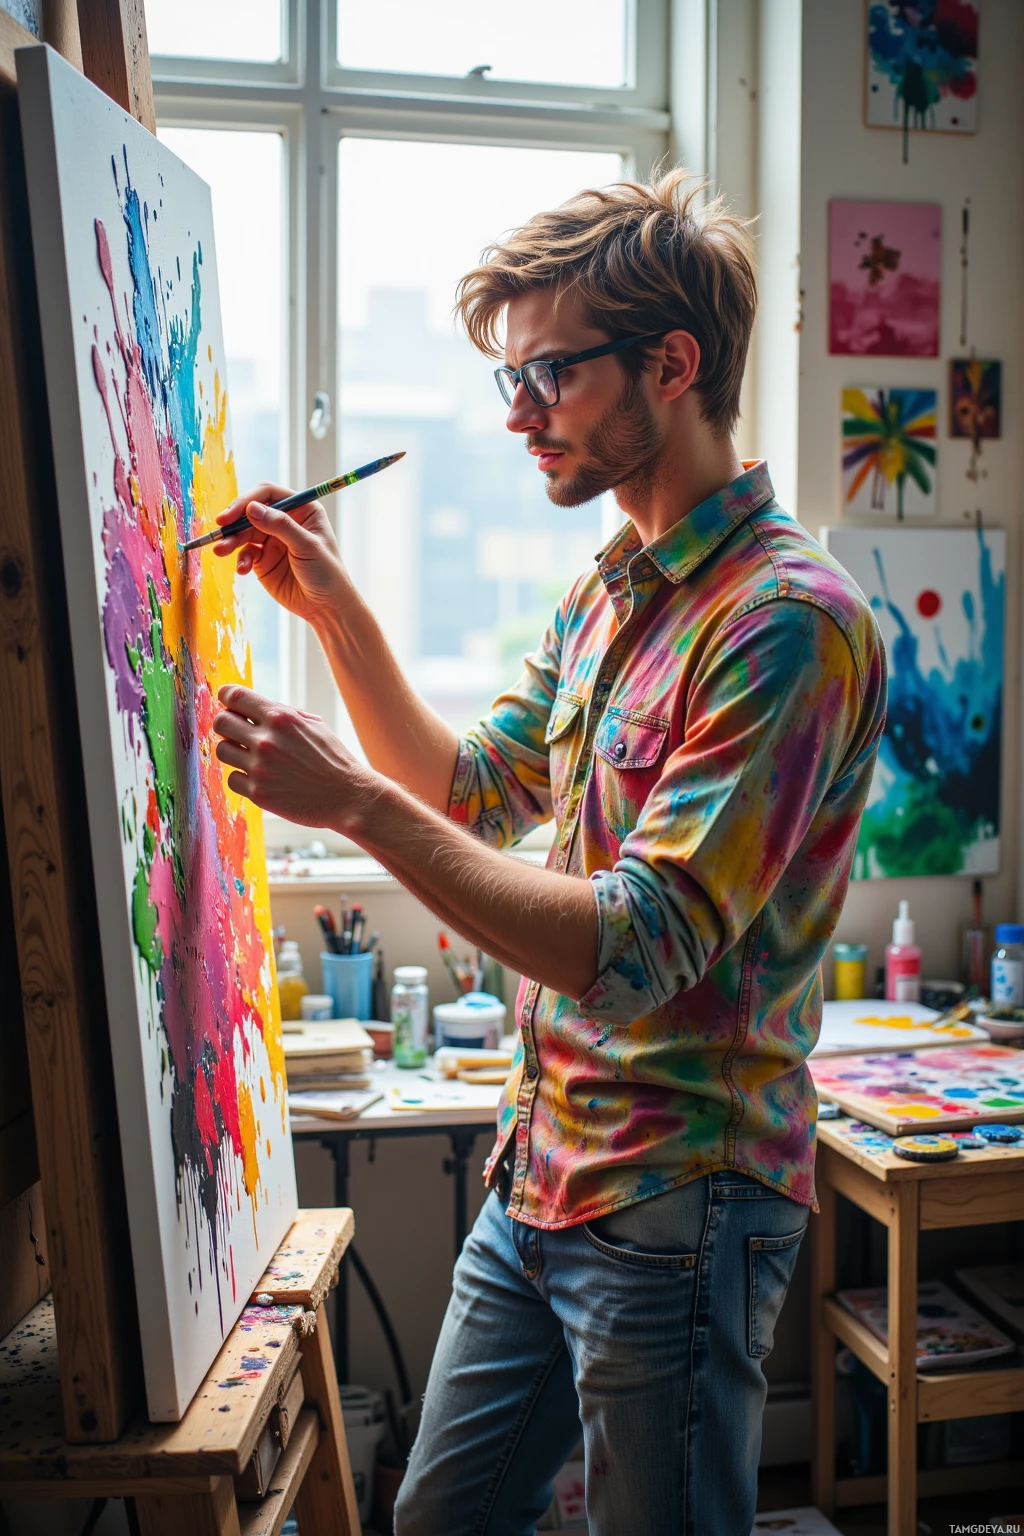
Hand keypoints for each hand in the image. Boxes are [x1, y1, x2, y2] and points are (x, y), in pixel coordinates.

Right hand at [213, 482, 350, 625]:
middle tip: (220, 530)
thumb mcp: (307, 546)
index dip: (248, 500)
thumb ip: (280, 526)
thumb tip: (252, 509)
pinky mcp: (263, 560)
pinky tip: (243, 570)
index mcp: (302, 509)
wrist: (327, 607)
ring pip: (244, 533)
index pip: (269, 494)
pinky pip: (245, 554)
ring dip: (231, 541)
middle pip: (252, 513)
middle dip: (234, 521)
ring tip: (220, 550)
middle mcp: (285, 521)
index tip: (233, 514)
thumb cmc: (327, 573)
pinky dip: (240, 560)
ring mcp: (273, 540)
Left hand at [213, 684, 379, 831]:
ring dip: (233, 751)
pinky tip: (260, 778)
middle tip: (237, 732)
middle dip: (226, 724)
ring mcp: (260, 768)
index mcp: (281, 718)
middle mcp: (267, 740)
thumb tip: (253, 707)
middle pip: (221, 722)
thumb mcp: (314, 725)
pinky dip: (242, 778)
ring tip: (251, 756)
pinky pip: (232, 779)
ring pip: (222, 751)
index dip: (227, 696)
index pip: (235, 696)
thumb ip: (283, 714)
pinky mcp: (258, 793)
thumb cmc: (334, 759)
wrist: (348, 796)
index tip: (227, 702)